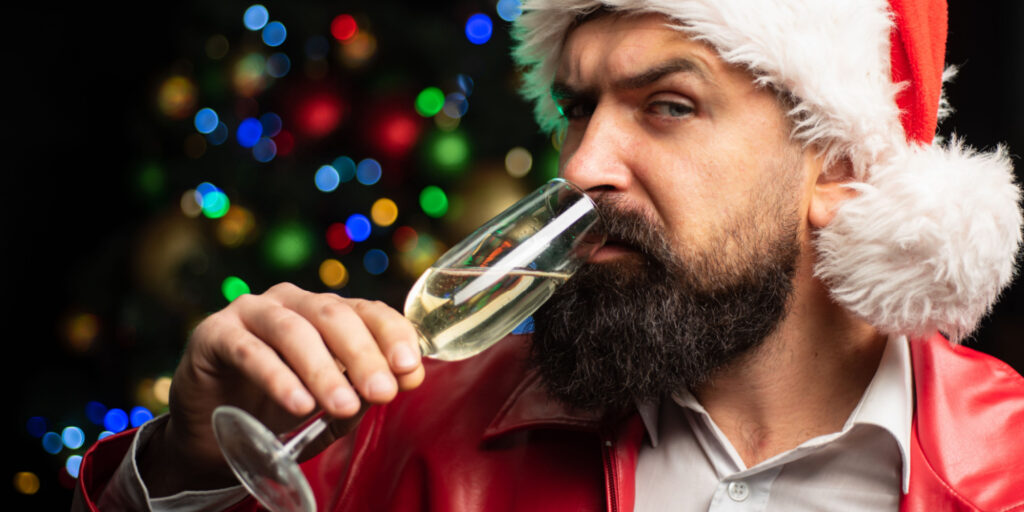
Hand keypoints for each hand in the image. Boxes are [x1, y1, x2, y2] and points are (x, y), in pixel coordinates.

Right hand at [139, 283, 424, 494]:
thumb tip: (399, 383)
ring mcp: (252, 312)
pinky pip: (250, 352)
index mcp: (327, 312)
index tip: (410, 370)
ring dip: (324, 370)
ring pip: (295, 331)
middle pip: (335, 317)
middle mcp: (293, 302)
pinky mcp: (215, 334)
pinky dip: (278, 378)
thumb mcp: (329, 404)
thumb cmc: (279, 408)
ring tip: (343, 406)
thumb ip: (362, 392)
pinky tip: (299, 405)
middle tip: (382, 392)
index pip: (369, 312)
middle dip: (364, 355)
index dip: (393, 337)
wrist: (213, 430)